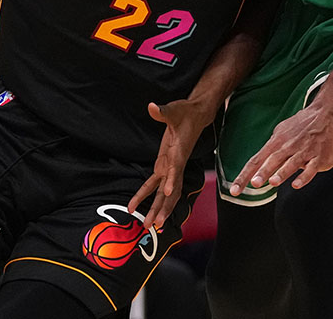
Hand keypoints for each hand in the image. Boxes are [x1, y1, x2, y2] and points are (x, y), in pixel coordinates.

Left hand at [127, 100, 213, 231]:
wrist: (195, 116)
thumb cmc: (185, 112)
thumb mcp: (174, 110)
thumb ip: (162, 111)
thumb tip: (152, 106)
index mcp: (179, 152)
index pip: (175, 168)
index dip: (172, 180)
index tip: (168, 192)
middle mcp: (176, 164)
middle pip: (171, 190)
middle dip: (163, 207)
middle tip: (155, 224)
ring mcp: (170, 167)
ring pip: (165, 193)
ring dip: (157, 209)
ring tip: (147, 226)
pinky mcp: (164, 165)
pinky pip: (155, 184)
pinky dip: (146, 195)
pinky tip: (137, 207)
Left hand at [229, 99, 332, 194]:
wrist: (328, 113)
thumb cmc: (302, 125)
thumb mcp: (282, 132)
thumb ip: (272, 149)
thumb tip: (262, 166)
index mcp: (276, 142)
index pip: (256, 161)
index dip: (243, 176)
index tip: (234, 190)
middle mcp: (288, 146)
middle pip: (272, 161)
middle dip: (263, 172)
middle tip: (254, 184)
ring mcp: (304, 151)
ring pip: (291, 163)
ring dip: (282, 173)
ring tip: (273, 182)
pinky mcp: (319, 156)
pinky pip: (311, 168)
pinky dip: (304, 176)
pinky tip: (296, 184)